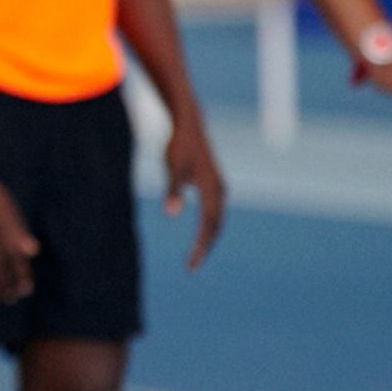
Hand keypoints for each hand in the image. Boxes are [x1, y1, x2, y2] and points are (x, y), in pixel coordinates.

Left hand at [162, 117, 227, 270]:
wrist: (189, 124)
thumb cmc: (178, 146)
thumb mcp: (172, 168)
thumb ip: (172, 191)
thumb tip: (171, 214)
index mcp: (212, 190)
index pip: (209, 226)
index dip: (201, 247)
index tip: (192, 265)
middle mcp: (220, 190)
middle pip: (216, 226)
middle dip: (205, 246)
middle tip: (192, 266)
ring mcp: (219, 186)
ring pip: (217, 219)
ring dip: (208, 237)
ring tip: (196, 254)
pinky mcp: (213, 183)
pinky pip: (214, 211)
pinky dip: (208, 225)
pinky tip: (200, 232)